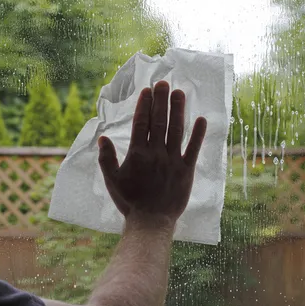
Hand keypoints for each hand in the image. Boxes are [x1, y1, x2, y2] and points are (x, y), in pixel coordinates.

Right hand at [97, 81, 206, 223]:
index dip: (145, 105)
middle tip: (164, 83)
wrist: (151, 222)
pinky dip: (198, 134)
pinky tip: (201, 119)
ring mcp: (172, 161)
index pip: (141, 123)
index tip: (148, 90)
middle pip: (159, 121)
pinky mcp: (187, 170)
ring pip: (176, 130)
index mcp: (137, 154)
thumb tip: (103, 138)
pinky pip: (193, 149)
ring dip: (178, 110)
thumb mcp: (112, 180)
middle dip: (161, 100)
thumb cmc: (130, 202)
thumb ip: (107, 158)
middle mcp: (156, 153)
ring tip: (179, 93)